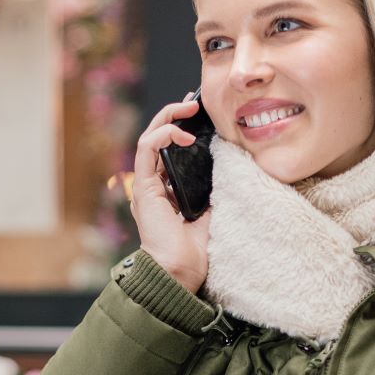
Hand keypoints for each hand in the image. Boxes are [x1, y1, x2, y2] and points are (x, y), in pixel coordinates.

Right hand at [130, 92, 210, 294]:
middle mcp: (153, 185)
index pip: (170, 150)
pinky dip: (163, 134)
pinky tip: (182, 133)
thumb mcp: (210, 212)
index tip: (200, 115)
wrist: (179, 270)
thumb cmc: (194, 250)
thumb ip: (213, 191)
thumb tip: (231, 169)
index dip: (181, 128)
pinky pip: (147, 149)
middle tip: (193, 103)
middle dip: (173, 116)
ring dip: (167, 118)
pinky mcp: (144, 187)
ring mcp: (146, 185)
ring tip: (187, 109)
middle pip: (158, 139)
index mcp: (166, 190)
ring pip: (149, 138)